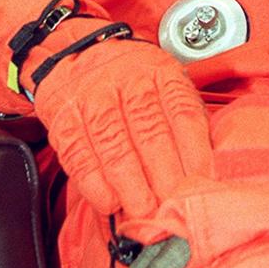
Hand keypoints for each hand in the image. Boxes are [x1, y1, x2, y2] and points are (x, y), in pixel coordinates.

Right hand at [28, 22, 214, 220]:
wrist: (74, 54)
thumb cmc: (129, 79)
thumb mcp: (163, 81)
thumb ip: (182, 119)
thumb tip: (203, 170)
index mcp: (160, 71)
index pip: (183, 114)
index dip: (195, 154)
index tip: (201, 185)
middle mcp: (127, 80)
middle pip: (151, 134)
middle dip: (165, 178)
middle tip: (174, 209)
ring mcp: (93, 98)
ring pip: (116, 147)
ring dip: (132, 187)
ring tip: (145, 213)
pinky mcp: (65, 119)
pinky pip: (80, 155)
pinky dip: (95, 184)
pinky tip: (110, 203)